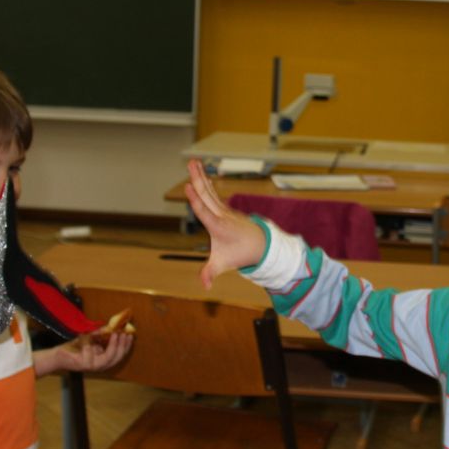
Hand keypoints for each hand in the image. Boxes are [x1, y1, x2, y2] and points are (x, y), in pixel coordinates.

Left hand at [53, 329, 132, 372]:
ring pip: (108, 358)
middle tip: (123, 333)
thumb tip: (114, 325)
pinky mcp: (84, 364)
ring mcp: (92, 366)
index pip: (120, 355)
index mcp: (104, 360)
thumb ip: (102, 334)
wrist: (59, 356)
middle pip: (116, 358)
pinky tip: (85, 335)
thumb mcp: (92, 339)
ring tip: (113, 333)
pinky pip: (90, 351)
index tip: (129, 334)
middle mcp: (100, 366)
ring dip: (112, 345)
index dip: (126, 346)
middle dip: (122, 345)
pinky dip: (88, 341)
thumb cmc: (76, 347)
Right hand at [184, 159, 267, 288]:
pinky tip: (202, 173)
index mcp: (218, 226)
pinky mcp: (224, 208)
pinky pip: (213, 193)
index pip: (204, 211)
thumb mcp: (224, 264)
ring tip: (193, 162)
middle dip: (197, 179)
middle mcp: (221, 214)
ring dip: (201, 176)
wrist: (261, 244)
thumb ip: (211, 273)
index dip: (195, 200)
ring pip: (209, 190)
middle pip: (206, 194)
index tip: (188, 187)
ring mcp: (223, 210)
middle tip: (191, 163)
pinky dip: (206, 182)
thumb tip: (205, 287)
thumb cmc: (241, 253)